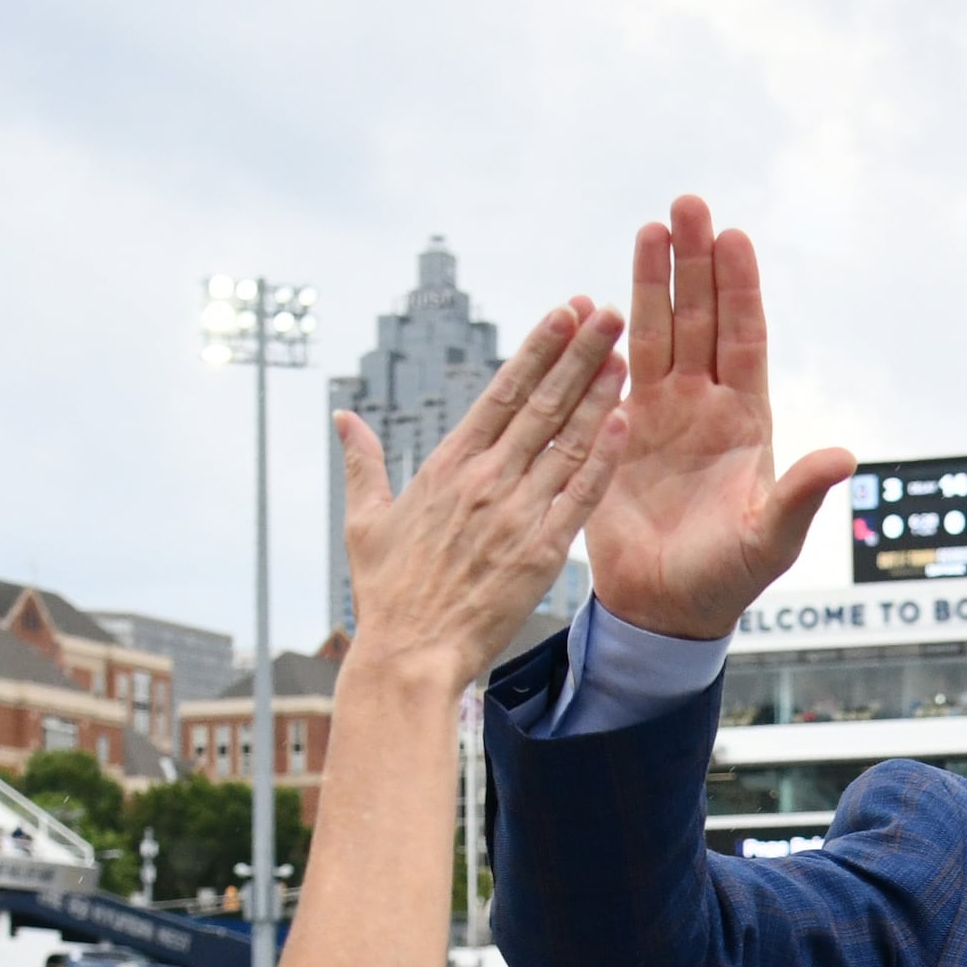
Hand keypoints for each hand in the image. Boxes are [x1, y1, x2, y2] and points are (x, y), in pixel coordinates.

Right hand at [338, 299, 627, 678]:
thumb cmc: (387, 594)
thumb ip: (362, 463)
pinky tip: (624, 422)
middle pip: (541, 404)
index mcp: (445, 467)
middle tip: (606, 311)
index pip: (501, 392)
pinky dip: (602, 458)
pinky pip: (578, 497)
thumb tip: (342, 418)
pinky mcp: (539, 553)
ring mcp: (515, 515)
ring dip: (598, 394)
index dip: (536, 349)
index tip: (562, 313)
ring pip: (566, 441)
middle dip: (577, 353)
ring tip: (624, 351)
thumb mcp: (364, 521)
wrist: (409, 656)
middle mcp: (484, 481)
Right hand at [584, 195, 854, 639]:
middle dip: (694, 262)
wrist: (664, 609)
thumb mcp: (770, 539)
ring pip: (658, 332)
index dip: (740, 289)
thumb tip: (846, 458)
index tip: (734, 237)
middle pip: (700, 318)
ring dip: (653, 280)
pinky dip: (609, 334)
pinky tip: (601, 296)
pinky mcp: (618, 432)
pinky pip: (613, 372)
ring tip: (650, 226)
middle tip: (687, 204)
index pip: (744, 339)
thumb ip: (800, 496)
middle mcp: (705, 405)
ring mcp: (661, 414)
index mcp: (746, 421)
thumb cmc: (727, 578)